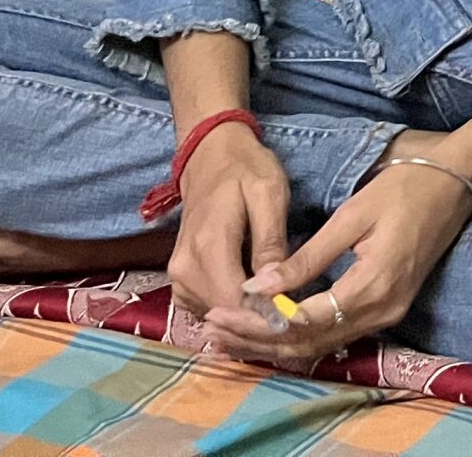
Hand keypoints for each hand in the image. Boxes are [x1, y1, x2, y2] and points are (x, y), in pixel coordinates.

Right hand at [164, 122, 289, 322]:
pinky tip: (251, 291)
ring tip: (274, 297)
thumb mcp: (269, 194)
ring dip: (244, 313)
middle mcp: (184, 268)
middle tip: (290, 307)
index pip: (234, 303)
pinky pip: (204, 305)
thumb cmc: (245, 169)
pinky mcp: (179, 278)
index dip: (265, 315)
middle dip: (257, 316)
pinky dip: (228, 305)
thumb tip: (273, 288)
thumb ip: (270, 242)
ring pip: (213, 313)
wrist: (209, 154)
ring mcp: (177, 275)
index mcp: (209, 246)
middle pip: (223, 312)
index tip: (294, 314)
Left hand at [200, 145, 471, 363]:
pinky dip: (299, 336)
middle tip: (213, 328)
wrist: (456, 184)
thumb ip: (307, 257)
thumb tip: (259, 287)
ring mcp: (388, 314)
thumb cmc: (404, 189)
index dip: (258, 322)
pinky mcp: (388, 309)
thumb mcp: (352, 216)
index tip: (219, 311)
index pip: (303, 320)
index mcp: (372, 284)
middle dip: (257, 339)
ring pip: (321, 345)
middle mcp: (381, 311)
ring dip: (274, 343)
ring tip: (230, 334)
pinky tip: (270, 328)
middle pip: (309, 342)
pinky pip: (336, 334)